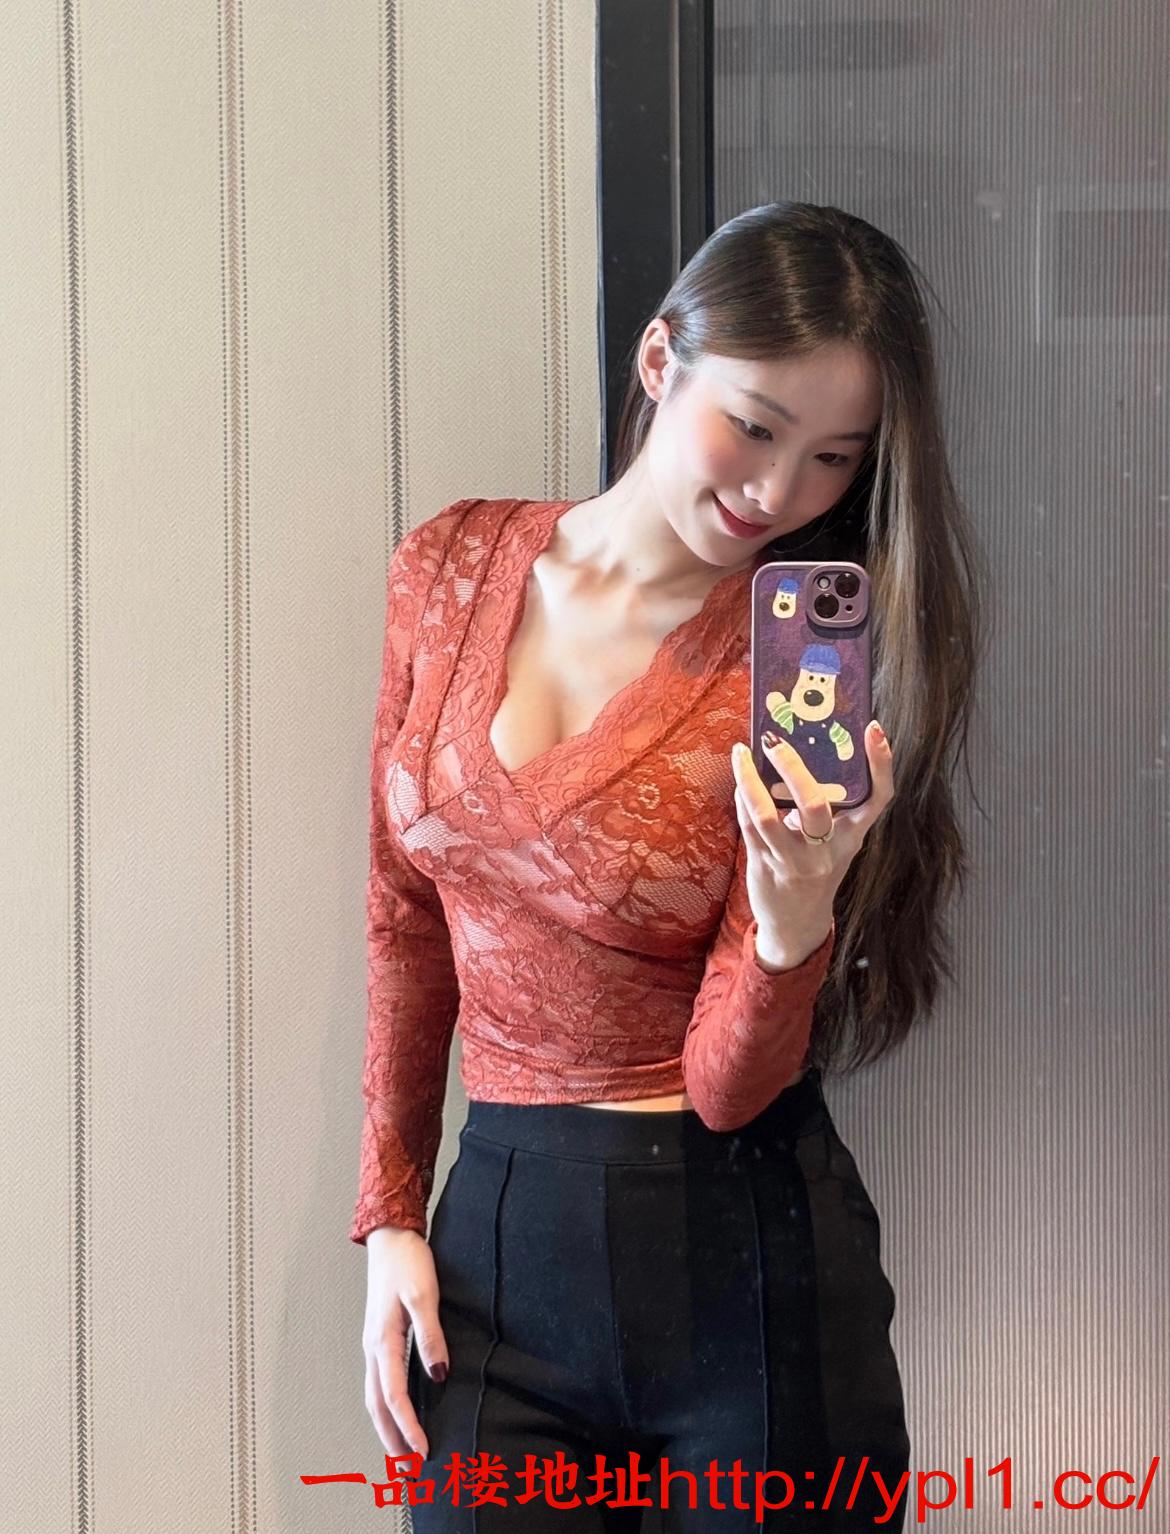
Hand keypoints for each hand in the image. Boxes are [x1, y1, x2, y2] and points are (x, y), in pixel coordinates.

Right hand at [362, 1227, 449, 1461]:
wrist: (391, 1237)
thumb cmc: (409, 1263)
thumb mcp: (424, 1295)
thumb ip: (431, 1335)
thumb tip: (438, 1374)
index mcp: (383, 1342)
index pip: (395, 1396)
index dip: (408, 1426)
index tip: (423, 1450)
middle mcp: (373, 1348)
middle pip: (377, 1405)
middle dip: (390, 1439)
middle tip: (406, 1470)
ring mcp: (373, 1344)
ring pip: (374, 1396)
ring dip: (386, 1426)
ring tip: (400, 1451)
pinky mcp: (379, 1337)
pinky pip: (379, 1381)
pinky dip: (385, 1405)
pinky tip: (398, 1411)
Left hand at [730, 721, 894, 962]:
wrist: (797, 923)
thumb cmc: (817, 869)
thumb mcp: (835, 842)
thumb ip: (830, 807)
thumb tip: (804, 752)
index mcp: (852, 837)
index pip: (878, 798)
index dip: (881, 764)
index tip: (874, 729)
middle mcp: (827, 850)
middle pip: (815, 804)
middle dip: (792, 767)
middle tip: (775, 741)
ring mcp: (794, 861)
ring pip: (767, 815)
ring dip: (749, 779)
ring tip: (741, 753)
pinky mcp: (766, 866)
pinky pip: (749, 825)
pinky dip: (743, 797)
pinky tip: (741, 781)